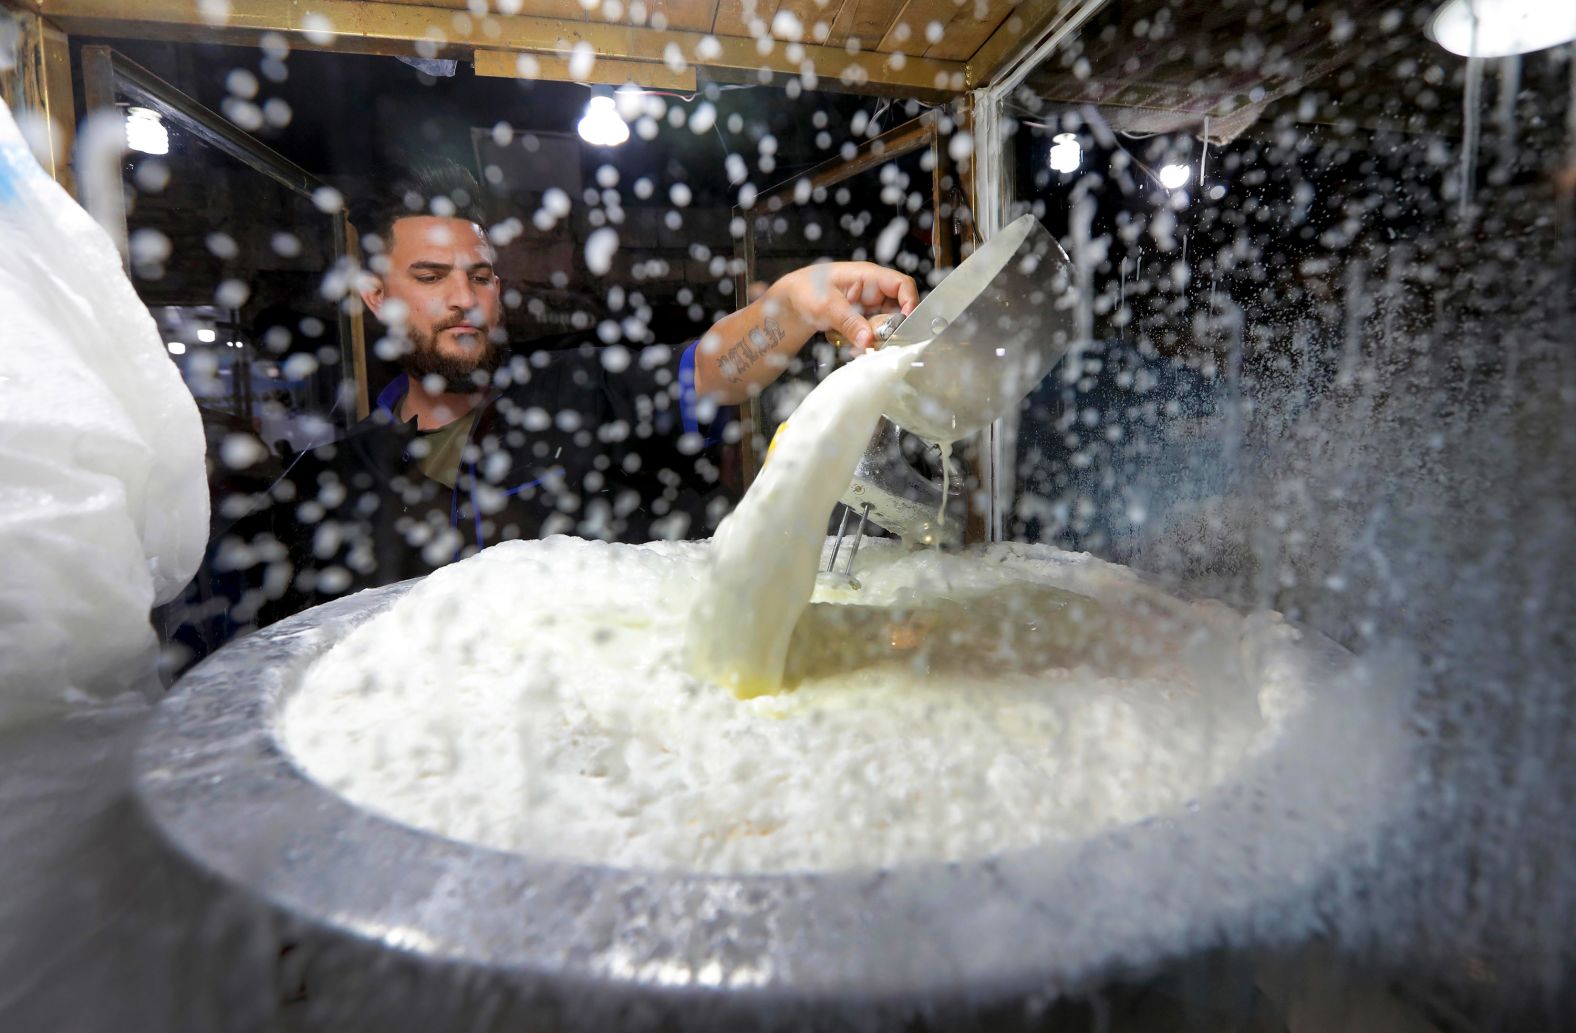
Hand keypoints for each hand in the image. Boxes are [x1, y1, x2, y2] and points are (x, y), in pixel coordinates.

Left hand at [771, 262, 918, 351]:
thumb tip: (869, 340)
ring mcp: (869, 307)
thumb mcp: (825, 306)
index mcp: (869, 276)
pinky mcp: (863, 322)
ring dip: (878, 339)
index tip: (906, 325)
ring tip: (860, 348)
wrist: (791, 302)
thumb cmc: (807, 291)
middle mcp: (874, 291)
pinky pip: (874, 334)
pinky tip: (854, 348)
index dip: (910, 303)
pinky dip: (867, 343)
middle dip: (890, 329)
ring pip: (887, 326)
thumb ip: (848, 322)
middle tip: (876, 343)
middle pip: (898, 310)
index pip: (902, 284)